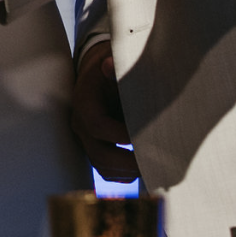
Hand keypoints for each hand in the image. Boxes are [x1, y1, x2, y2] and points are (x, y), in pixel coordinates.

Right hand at [68, 41, 139, 182]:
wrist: (99, 73)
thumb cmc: (110, 69)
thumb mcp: (112, 62)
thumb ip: (115, 67)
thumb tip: (109, 64)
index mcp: (84, 102)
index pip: (96, 125)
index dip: (119, 134)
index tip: (143, 137)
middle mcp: (81, 124)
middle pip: (98, 153)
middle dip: (127, 162)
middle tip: (154, 162)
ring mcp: (86, 139)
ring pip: (102, 165)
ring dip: (127, 171)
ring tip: (153, 168)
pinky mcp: (95, 148)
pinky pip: (105, 169)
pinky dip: (123, 174)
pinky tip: (142, 170)